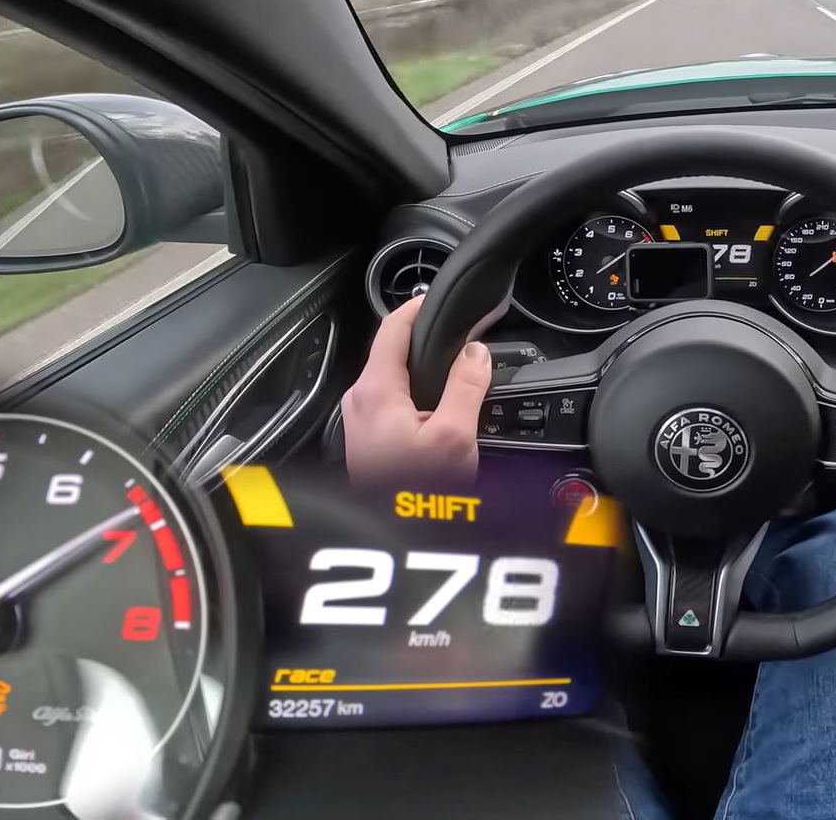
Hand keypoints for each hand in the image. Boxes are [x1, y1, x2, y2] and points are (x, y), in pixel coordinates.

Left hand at [342, 295, 492, 487]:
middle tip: (458, 331)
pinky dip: (416, 389)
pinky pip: (392, 399)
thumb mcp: (454, 437)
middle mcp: (359, 400)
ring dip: (422, 367)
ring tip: (454, 363)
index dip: (418, 307)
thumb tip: (476, 352)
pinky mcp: (367, 439)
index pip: (392, 327)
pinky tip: (439, 401)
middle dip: (426, 339)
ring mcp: (360, 420)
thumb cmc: (415, 494)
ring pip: (393, 377)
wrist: (389, 536)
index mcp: (375, 390)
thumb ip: (466, 387)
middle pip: (392, 351)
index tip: (440, 298)